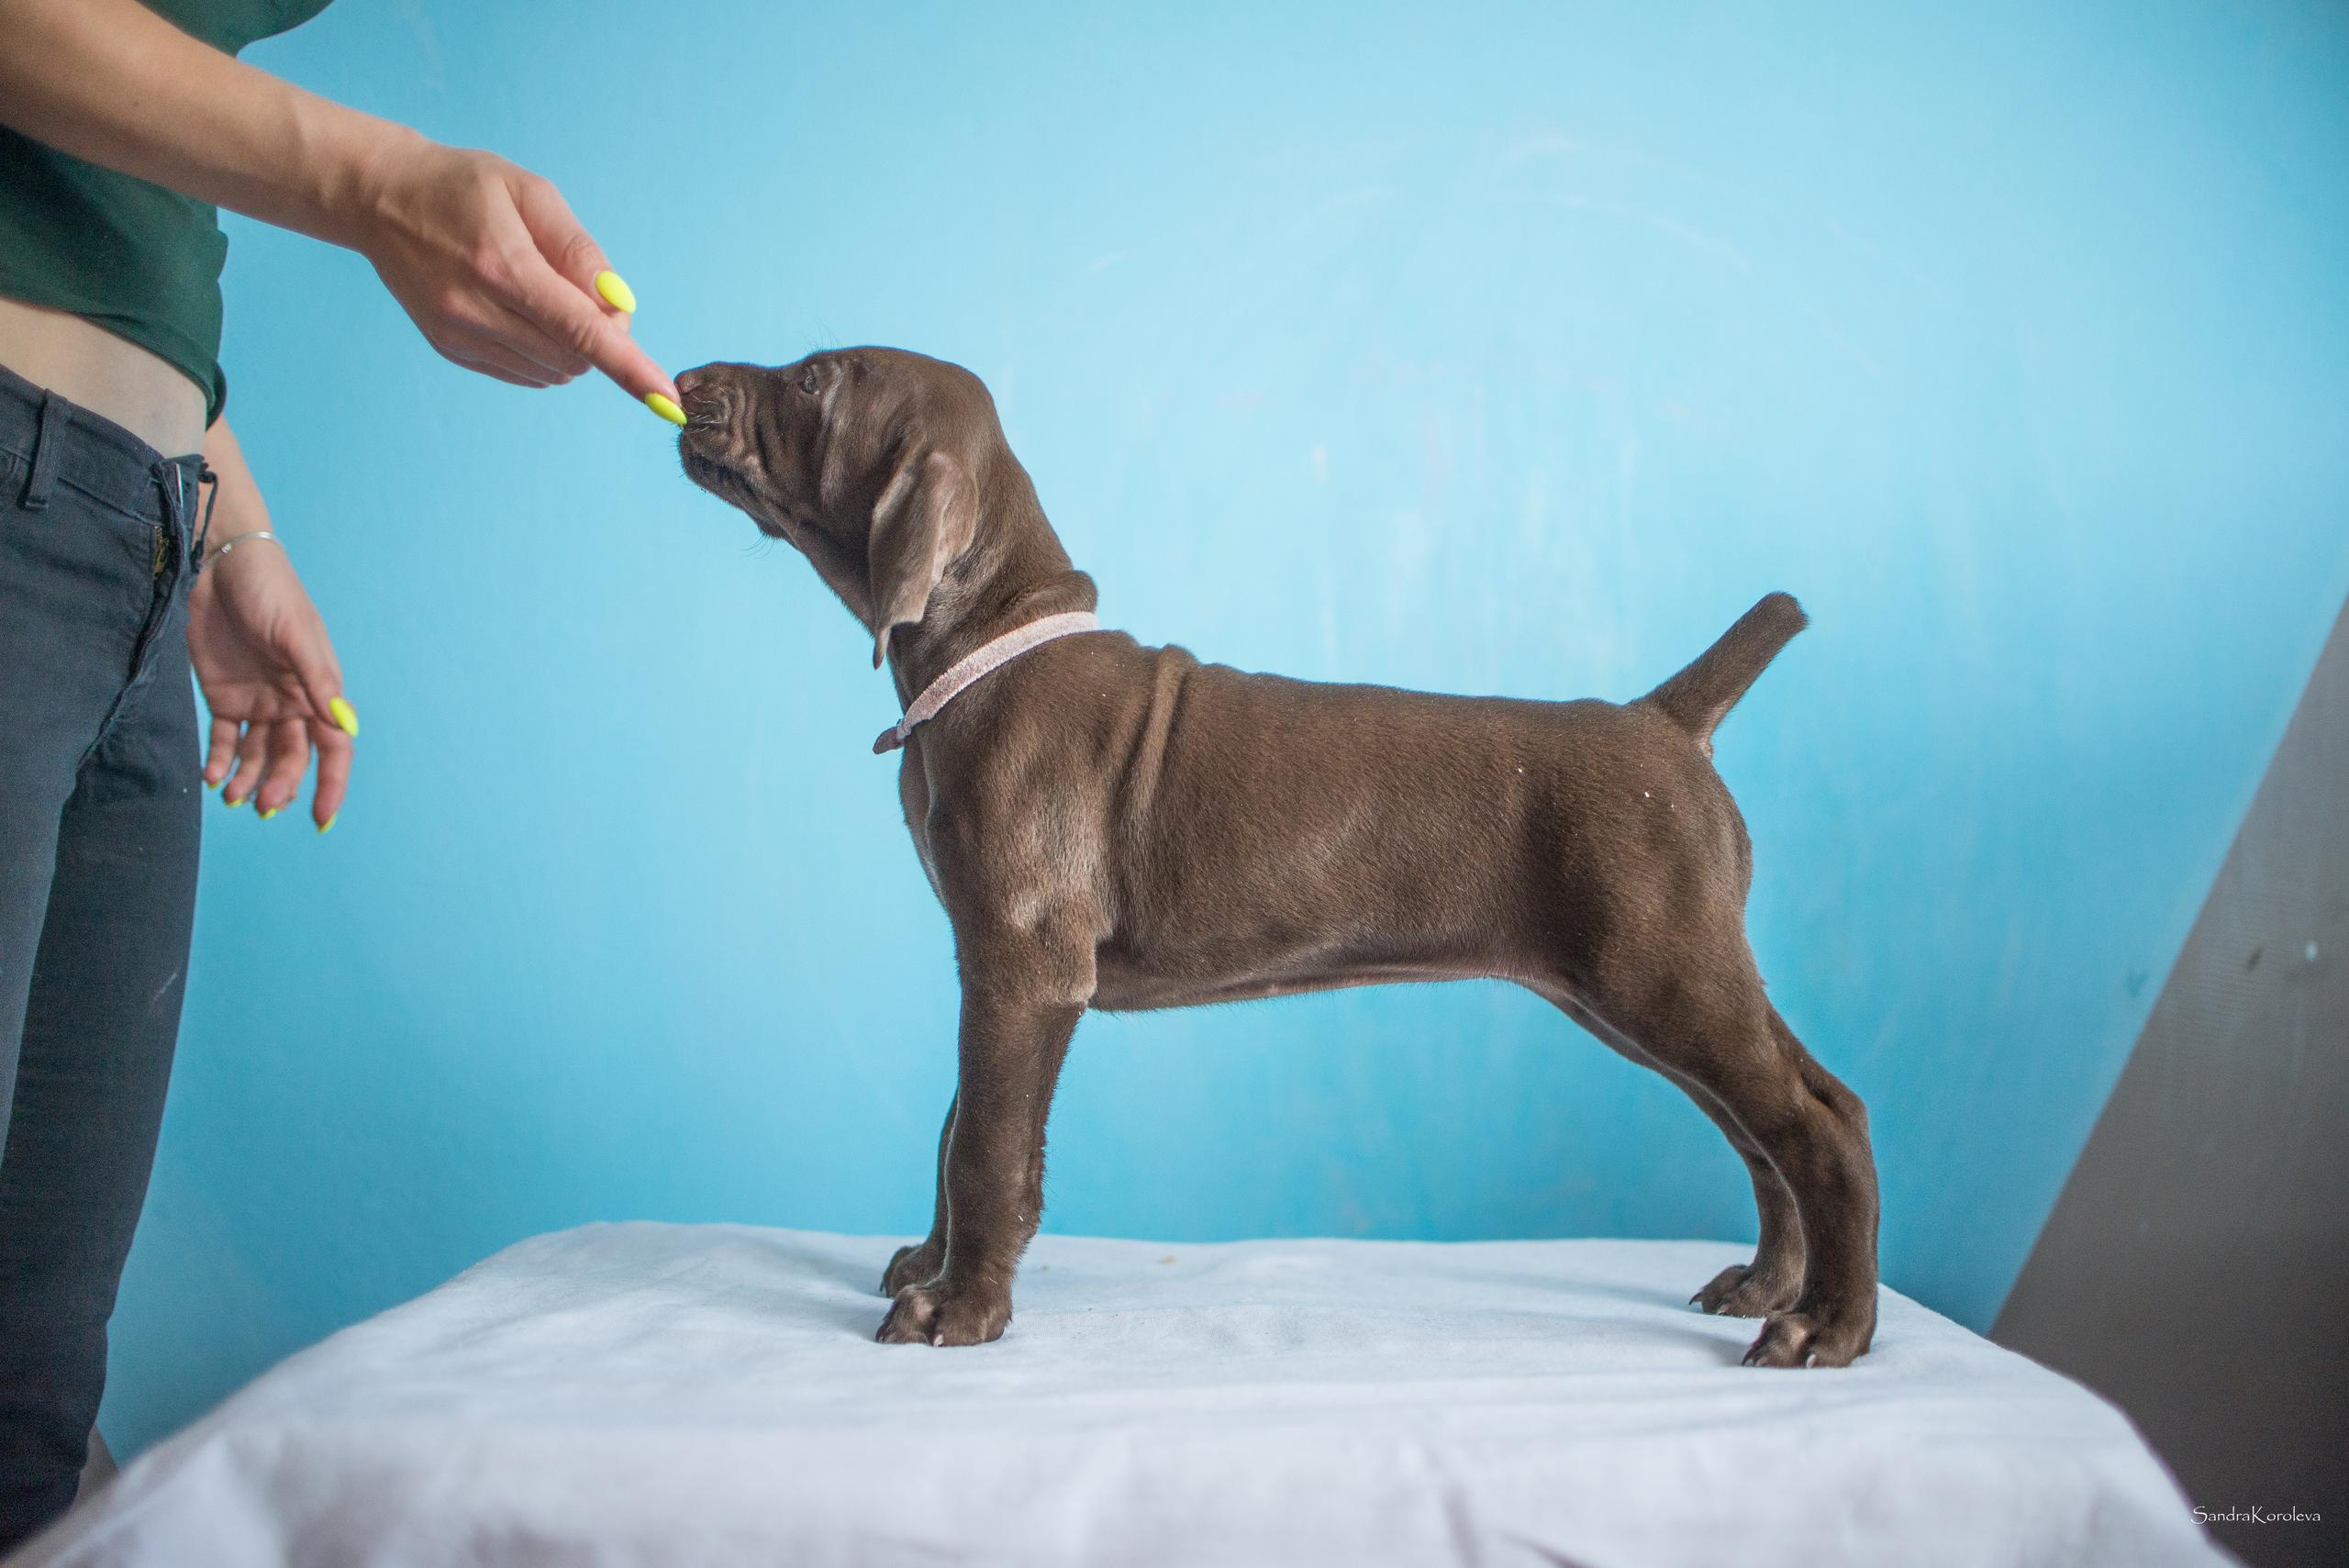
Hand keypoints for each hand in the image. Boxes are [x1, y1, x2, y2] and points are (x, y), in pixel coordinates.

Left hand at [186, 538, 355, 828]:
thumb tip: (343, 727)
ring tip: (231, 797)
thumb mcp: (296, 634)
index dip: (331, 784)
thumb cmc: (270, 592)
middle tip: (259, 806)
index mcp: (318, 690)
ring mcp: (257, 702)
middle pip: (293, 758)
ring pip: (258, 756)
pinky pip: (223, 739)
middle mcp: (291, 702)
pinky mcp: (222, 696)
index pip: (333, 747)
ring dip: (249, 780)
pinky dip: (219, 761)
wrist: (221, 564)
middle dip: (280, 785)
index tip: (320, 818)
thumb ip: (317, 680)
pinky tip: (211, 777)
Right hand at [341, 133, 675, 402]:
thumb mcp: (531, 194)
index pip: (581, 332)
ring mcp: (459, 335)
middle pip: (575, 358)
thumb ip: (580, 252)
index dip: (629, 367)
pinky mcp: (450, 349)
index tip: (664, 400)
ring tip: (541, 290)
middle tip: (582, 289)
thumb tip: (620, 306)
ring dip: (571, 345)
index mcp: (502, 266)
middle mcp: (476, 310)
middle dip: (600, 336)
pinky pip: (525, 373)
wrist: (379, 197)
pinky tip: (522, 311)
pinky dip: (544, 352)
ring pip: (553, 371)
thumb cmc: (463, 187)